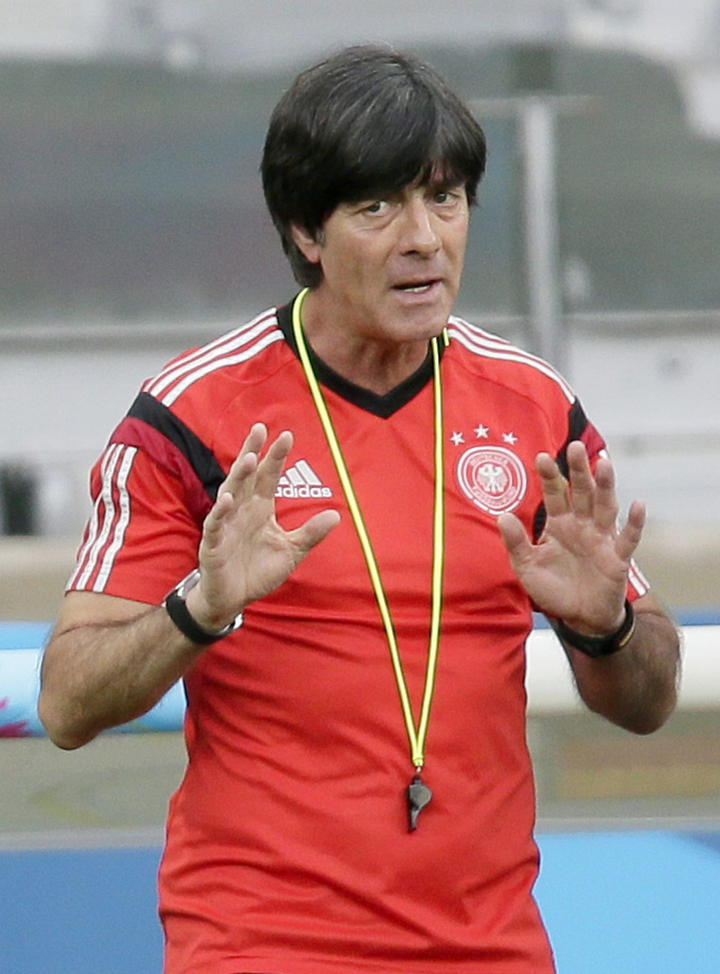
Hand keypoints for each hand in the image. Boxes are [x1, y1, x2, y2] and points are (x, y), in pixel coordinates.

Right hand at [186, 423, 339, 628]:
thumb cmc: (258, 571)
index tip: (287, 435)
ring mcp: (226, 525)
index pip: (268, 477)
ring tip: (249, 458)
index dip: (276, 457)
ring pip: (230, 494)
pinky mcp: (213, 544)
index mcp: (260, 509)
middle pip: (247, 476)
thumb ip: (310, 533)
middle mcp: (242, 511)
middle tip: (260, 428)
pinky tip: (227, 499)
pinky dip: (220, 512)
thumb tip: (336, 515)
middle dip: (253, 452)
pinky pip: (216, 525)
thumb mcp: (291, 551)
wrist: (234, 599)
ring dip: (239, 476)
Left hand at [497, 441, 643, 634]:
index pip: (554, 495)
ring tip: (604, 464)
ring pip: (605, 507)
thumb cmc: (554, 588)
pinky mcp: (617, 558)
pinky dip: (635, 523)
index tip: (541, 457)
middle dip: (578, 471)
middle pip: (581, 493)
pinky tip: (639, 505)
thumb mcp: (527, 567)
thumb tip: (502, 516)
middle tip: (574, 446)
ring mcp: (601, 539)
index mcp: (559, 524)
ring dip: (605, 487)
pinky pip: (628, 538)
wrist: (580, 617)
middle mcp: (581, 525)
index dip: (549, 477)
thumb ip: (515, 543)